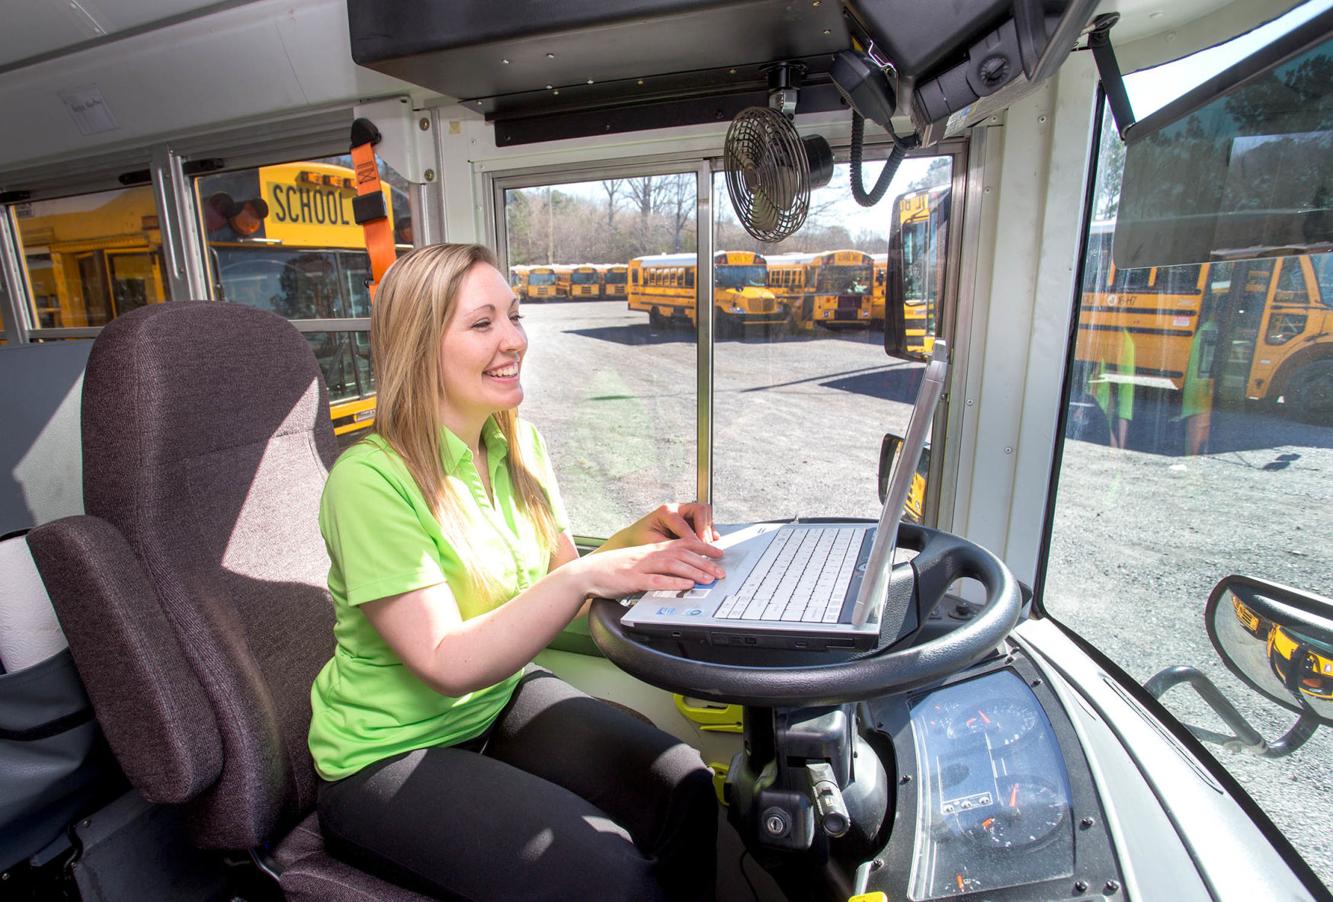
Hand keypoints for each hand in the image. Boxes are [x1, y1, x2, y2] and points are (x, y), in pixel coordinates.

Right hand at [571, 536, 725, 598]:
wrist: (589, 572)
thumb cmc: (615, 569)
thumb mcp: (641, 562)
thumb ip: (660, 566)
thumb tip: (682, 573)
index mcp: (653, 549)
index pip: (683, 543)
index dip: (703, 546)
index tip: (719, 552)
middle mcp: (650, 554)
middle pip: (682, 554)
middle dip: (704, 562)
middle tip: (720, 571)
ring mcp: (642, 566)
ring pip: (672, 565)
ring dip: (693, 572)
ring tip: (708, 579)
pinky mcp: (633, 580)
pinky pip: (656, 581)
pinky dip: (673, 583)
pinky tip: (685, 586)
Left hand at [610, 502, 720, 548]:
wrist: (634, 537)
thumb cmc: (640, 540)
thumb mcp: (652, 545)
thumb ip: (670, 548)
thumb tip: (687, 554)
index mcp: (665, 511)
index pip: (684, 524)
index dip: (693, 539)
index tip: (699, 552)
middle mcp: (676, 508)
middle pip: (701, 509)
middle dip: (704, 529)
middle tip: (705, 545)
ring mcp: (684, 512)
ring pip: (706, 513)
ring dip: (708, 529)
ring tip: (707, 545)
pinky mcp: (690, 519)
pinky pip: (706, 521)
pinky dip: (709, 531)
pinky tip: (710, 542)